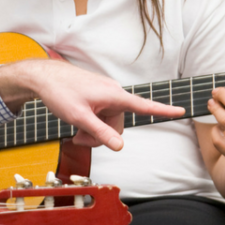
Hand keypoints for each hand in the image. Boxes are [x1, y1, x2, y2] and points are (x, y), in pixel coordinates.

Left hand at [0, 59, 184, 150]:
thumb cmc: (60, 92)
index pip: (144, 105)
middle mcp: (113, 93)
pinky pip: (102, 116)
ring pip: (109, 124)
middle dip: (101, 137)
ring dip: (94, 132)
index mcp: (114, 95)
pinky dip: (91, 124)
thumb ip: (100, 133)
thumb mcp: (79, 117)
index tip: (182, 110)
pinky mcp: (98, 97)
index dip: (164, 110)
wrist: (43, 77)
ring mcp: (105, 95)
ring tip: (76, 131)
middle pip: (119, 126)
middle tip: (79, 138)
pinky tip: (77, 124)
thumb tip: (120, 147)